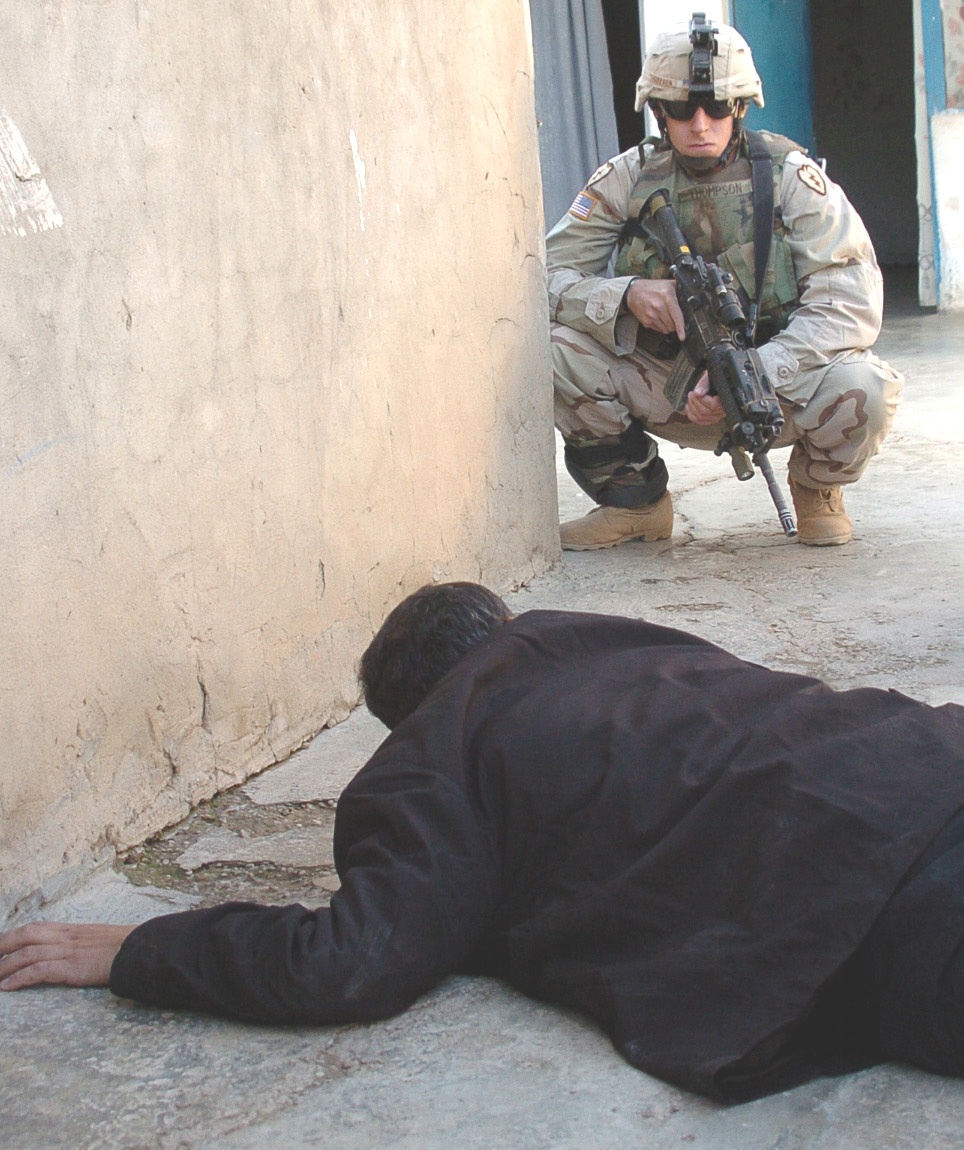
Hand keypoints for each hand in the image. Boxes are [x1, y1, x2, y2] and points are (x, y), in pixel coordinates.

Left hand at [0, 922, 135, 989]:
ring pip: (27, 953)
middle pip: (25, 935)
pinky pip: (38, 970)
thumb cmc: (126, 947)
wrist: (142, 950)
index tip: (1, 945)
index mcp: (73, 930)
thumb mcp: (101, 940)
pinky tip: (7, 988)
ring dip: (5, 966)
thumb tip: (76, 953)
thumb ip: (84, 944)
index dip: (13, 936)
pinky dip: (20, 978)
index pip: (36, 928)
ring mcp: (69, 950)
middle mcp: (67, 937)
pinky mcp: (72, 967)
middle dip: (2, 946)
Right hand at [625, 279, 685, 338]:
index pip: (676, 315)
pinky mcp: (646, 321)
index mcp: (666, 295)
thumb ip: (680, 290)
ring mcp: (651, 315)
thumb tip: (692, 297)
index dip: (681, 327)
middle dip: (675, 324)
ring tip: (665, 316)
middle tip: (673, 317)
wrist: (633, 292)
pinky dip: (661, 326)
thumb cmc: (652, 288)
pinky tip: (658, 318)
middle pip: (672, 325)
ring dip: (669, 326)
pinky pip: (659, 330)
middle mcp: (658, 306)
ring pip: (666, 329)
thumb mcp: (668, 284)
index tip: (683, 336)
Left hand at [684, 373, 723, 424]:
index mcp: (726, 398)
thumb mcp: (710, 377)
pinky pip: (700, 421)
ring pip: (702, 417)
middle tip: (691, 394)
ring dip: (692, 408)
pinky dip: (692, 416)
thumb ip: (704, 384)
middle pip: (706, 412)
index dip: (702, 400)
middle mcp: (724, 409)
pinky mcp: (712, 419)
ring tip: (690, 400)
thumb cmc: (714, 379)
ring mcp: (718, 416)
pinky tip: (689, 408)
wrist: (716, 381)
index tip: (696, 392)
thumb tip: (698, 393)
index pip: (714, 405)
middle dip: (695, 402)